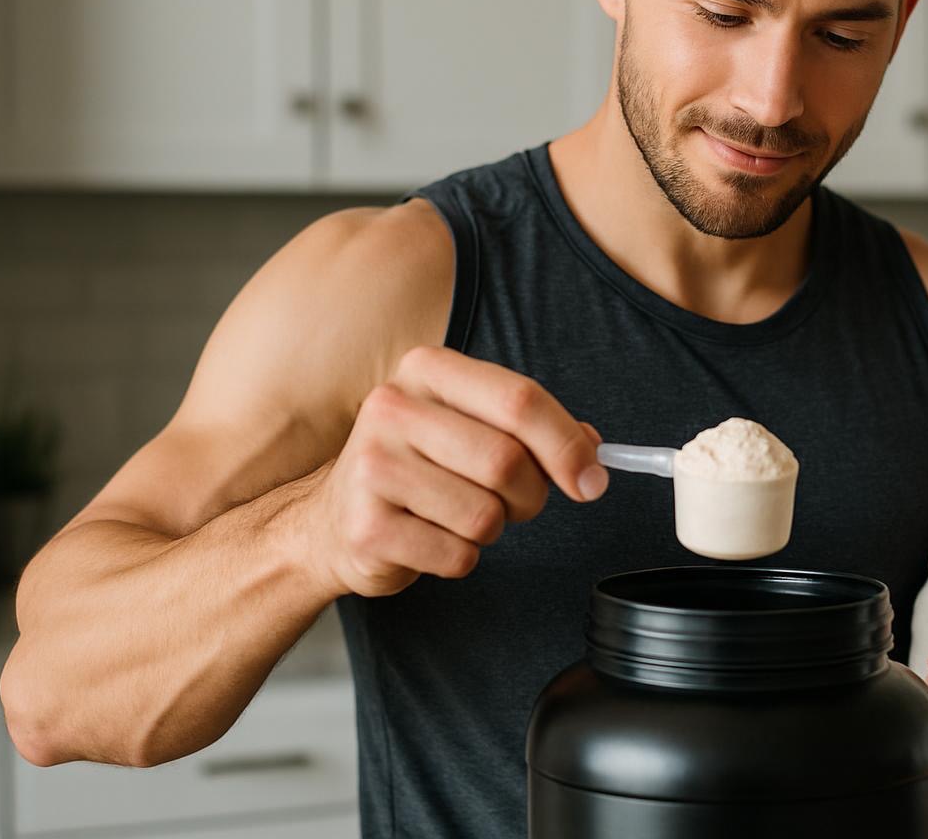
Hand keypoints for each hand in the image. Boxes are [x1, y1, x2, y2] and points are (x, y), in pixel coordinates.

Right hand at [301, 345, 606, 598]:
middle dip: (531, 495)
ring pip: (485, 514)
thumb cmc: (421, 468)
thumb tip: (593, 452)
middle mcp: (392, 408)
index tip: (592, 480)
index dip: (567, 444)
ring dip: (493, 527)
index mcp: (427, 370)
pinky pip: (458, 554)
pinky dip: (463, 557)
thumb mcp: (473, 427)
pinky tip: (432, 538)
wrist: (334, 521)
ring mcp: (372, 467)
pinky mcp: (366, 527)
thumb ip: (535, 429)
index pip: (519, 399)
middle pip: (506, 461)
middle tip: (518, 503)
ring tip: (460, 514)